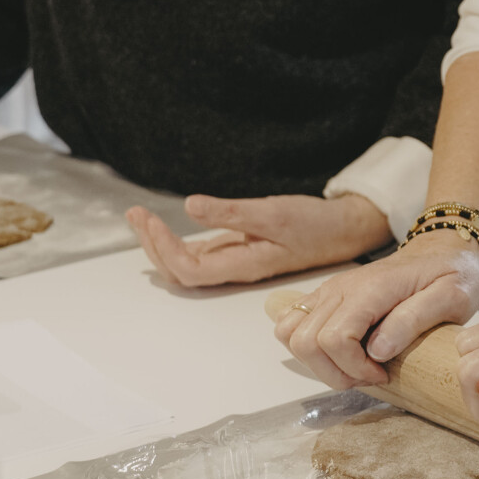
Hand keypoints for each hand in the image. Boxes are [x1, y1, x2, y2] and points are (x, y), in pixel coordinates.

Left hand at [127, 193, 389, 288]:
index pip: (189, 270)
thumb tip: (190, 207)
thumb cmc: (314, 225)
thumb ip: (231, 212)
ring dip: (159, 242)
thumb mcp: (273, 212)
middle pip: (179, 271)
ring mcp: (234, 261)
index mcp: (243, 265)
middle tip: (136, 214)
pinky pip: (197, 254)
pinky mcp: (237, 250)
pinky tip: (165, 226)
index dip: (164, 249)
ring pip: (185, 263)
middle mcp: (234, 269)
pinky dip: (176, 240)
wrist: (342, 231)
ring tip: (141, 217)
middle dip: (152, 244)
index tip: (150, 219)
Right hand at [273, 228, 478, 388]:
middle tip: (370, 375)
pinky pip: (291, 324)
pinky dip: (306, 348)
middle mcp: (341, 288)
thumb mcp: (454, 296)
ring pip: (291, 335)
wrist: (440, 250)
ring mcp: (329, 291)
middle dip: (335, 372)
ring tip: (355, 367)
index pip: (335, 338)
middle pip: (306, 342)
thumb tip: (378, 350)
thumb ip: (415, 319)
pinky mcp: (325, 297)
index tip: (383, 374)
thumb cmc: (451, 273)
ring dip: (318, 363)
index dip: (354, 368)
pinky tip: (341, 354)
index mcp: (372, 289)